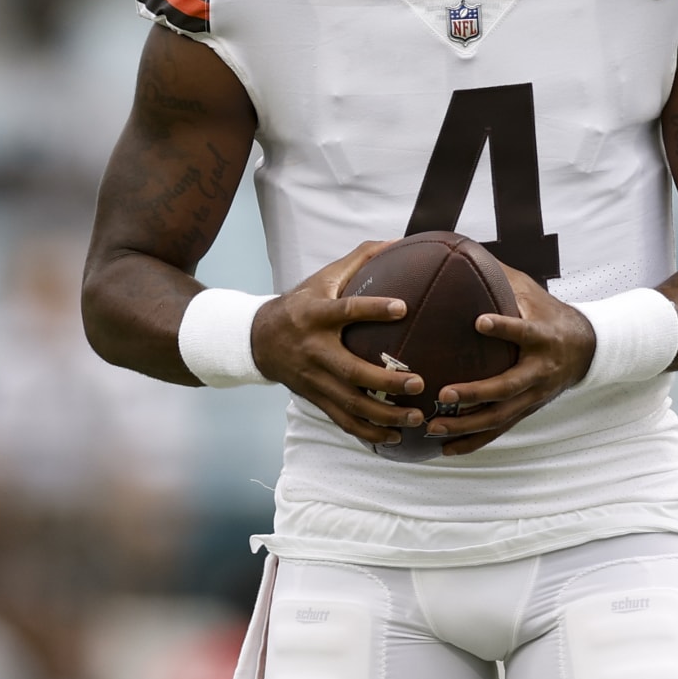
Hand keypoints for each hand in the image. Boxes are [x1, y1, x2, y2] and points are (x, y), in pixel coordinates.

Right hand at [249, 241, 429, 447]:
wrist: (258, 339)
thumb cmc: (302, 303)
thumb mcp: (324, 277)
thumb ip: (361, 258)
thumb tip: (399, 241)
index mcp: (317, 315)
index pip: (346, 311)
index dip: (373, 308)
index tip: (403, 307)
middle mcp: (315, 350)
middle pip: (351, 371)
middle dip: (386, 380)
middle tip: (419, 383)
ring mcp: (315, 379)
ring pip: (351, 404)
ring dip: (385, 415)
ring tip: (415, 417)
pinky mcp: (316, 398)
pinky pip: (343, 421)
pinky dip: (369, 433)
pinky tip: (395, 437)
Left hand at [428, 263, 596, 456]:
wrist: (587, 348)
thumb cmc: (548, 313)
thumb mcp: (531, 290)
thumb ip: (499, 276)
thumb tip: (458, 249)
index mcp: (542, 336)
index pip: (524, 331)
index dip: (505, 327)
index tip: (480, 321)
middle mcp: (539, 370)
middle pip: (508, 386)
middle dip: (476, 393)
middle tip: (444, 394)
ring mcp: (533, 395)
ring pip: (500, 416)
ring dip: (466, 425)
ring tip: (434, 427)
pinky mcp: (526, 410)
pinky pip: (498, 431)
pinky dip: (472, 442)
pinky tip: (445, 450)